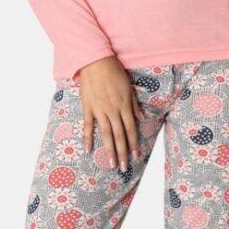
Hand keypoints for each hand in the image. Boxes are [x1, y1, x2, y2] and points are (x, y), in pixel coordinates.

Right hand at [76, 56, 142, 172]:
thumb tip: (141, 117)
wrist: (96, 61)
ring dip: (109, 150)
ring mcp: (99, 110)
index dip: (133, 144)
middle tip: (123, 167)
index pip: (130, 129)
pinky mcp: (87, 108)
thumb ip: (133, 104)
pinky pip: (88, 126)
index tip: (135, 155)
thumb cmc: (114, 72)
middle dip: (122, 153)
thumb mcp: (129, 87)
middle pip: (119, 136)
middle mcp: (113, 111)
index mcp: (124, 106)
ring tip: (111, 164)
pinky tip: (88, 150)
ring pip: (106, 134)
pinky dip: (87, 138)